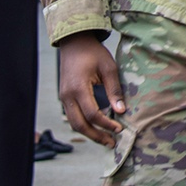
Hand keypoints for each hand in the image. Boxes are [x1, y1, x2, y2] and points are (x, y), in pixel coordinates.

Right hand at [58, 32, 125, 146]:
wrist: (74, 42)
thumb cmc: (93, 53)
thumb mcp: (109, 68)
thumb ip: (114, 90)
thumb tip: (121, 112)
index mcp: (78, 88)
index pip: (92, 114)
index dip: (106, 124)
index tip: (120, 129)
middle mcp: (67, 95)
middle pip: (79, 124)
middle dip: (96, 136)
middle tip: (112, 143)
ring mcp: (63, 97)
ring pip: (74, 123)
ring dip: (89, 133)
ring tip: (106, 140)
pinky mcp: (64, 97)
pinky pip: (73, 116)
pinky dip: (84, 124)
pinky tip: (97, 128)